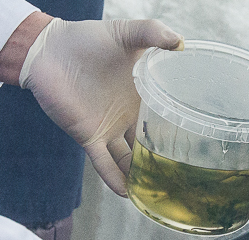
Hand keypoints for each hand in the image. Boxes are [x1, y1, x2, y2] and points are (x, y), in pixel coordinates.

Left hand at [19, 18, 183, 195]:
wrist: (50, 49)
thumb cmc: (87, 38)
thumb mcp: (127, 33)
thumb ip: (153, 33)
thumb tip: (181, 43)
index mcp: (141, 97)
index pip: (163, 121)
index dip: (178, 135)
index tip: (198, 150)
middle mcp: (127, 118)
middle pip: (149, 147)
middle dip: (163, 165)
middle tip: (183, 183)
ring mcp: (108, 129)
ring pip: (129, 160)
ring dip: (140, 178)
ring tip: (158, 196)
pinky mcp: (88, 136)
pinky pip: (104, 163)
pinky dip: (114, 178)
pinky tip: (127, 193)